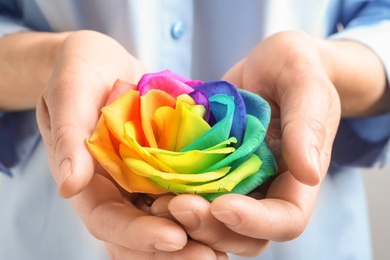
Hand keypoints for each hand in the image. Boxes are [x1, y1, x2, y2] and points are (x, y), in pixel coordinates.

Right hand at [36, 30, 226, 258]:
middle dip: (173, 252)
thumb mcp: (71, 91)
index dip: (138, 235)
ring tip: (227, 248)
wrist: (104, 64)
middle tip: (210, 257)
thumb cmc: (80, 71)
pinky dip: (205, 209)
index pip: (108, 221)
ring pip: (166, 222)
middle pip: (140, 236)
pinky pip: (185, 194)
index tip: (173, 238)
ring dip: (196, 238)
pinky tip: (231, 214)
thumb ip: (69, 133)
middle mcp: (118, 189)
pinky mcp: (167, 168)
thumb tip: (68, 185)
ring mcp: (144, 182)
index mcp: (89, 181)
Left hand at [149, 30, 341, 256]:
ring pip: (216, 223)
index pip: (286, 219)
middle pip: (245, 234)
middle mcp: (268, 187)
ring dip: (188, 221)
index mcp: (298, 175)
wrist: (269, 66)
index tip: (221, 205)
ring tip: (158, 203)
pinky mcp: (213, 168)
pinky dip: (175, 197)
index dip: (255, 222)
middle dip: (210, 227)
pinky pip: (195, 194)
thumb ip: (307, 123)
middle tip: (175, 206)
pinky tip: (152, 188)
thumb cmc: (295, 66)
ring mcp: (238, 180)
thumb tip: (310, 173)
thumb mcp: (305, 83)